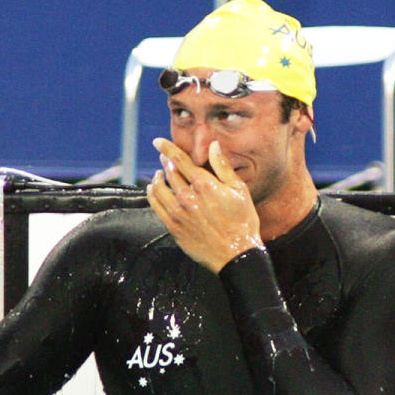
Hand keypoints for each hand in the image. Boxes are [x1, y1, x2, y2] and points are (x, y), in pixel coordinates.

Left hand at [146, 138, 262, 272]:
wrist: (236, 254)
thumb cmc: (243, 221)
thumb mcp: (239, 190)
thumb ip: (223, 167)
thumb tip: (213, 145)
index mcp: (205, 185)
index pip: (180, 160)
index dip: (167, 148)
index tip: (158, 141)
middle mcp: (187, 197)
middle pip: (169, 172)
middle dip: (165, 161)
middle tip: (165, 157)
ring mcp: (178, 212)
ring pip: (158, 188)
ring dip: (157, 177)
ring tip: (159, 174)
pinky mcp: (173, 226)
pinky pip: (155, 205)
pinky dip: (152, 194)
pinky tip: (153, 190)